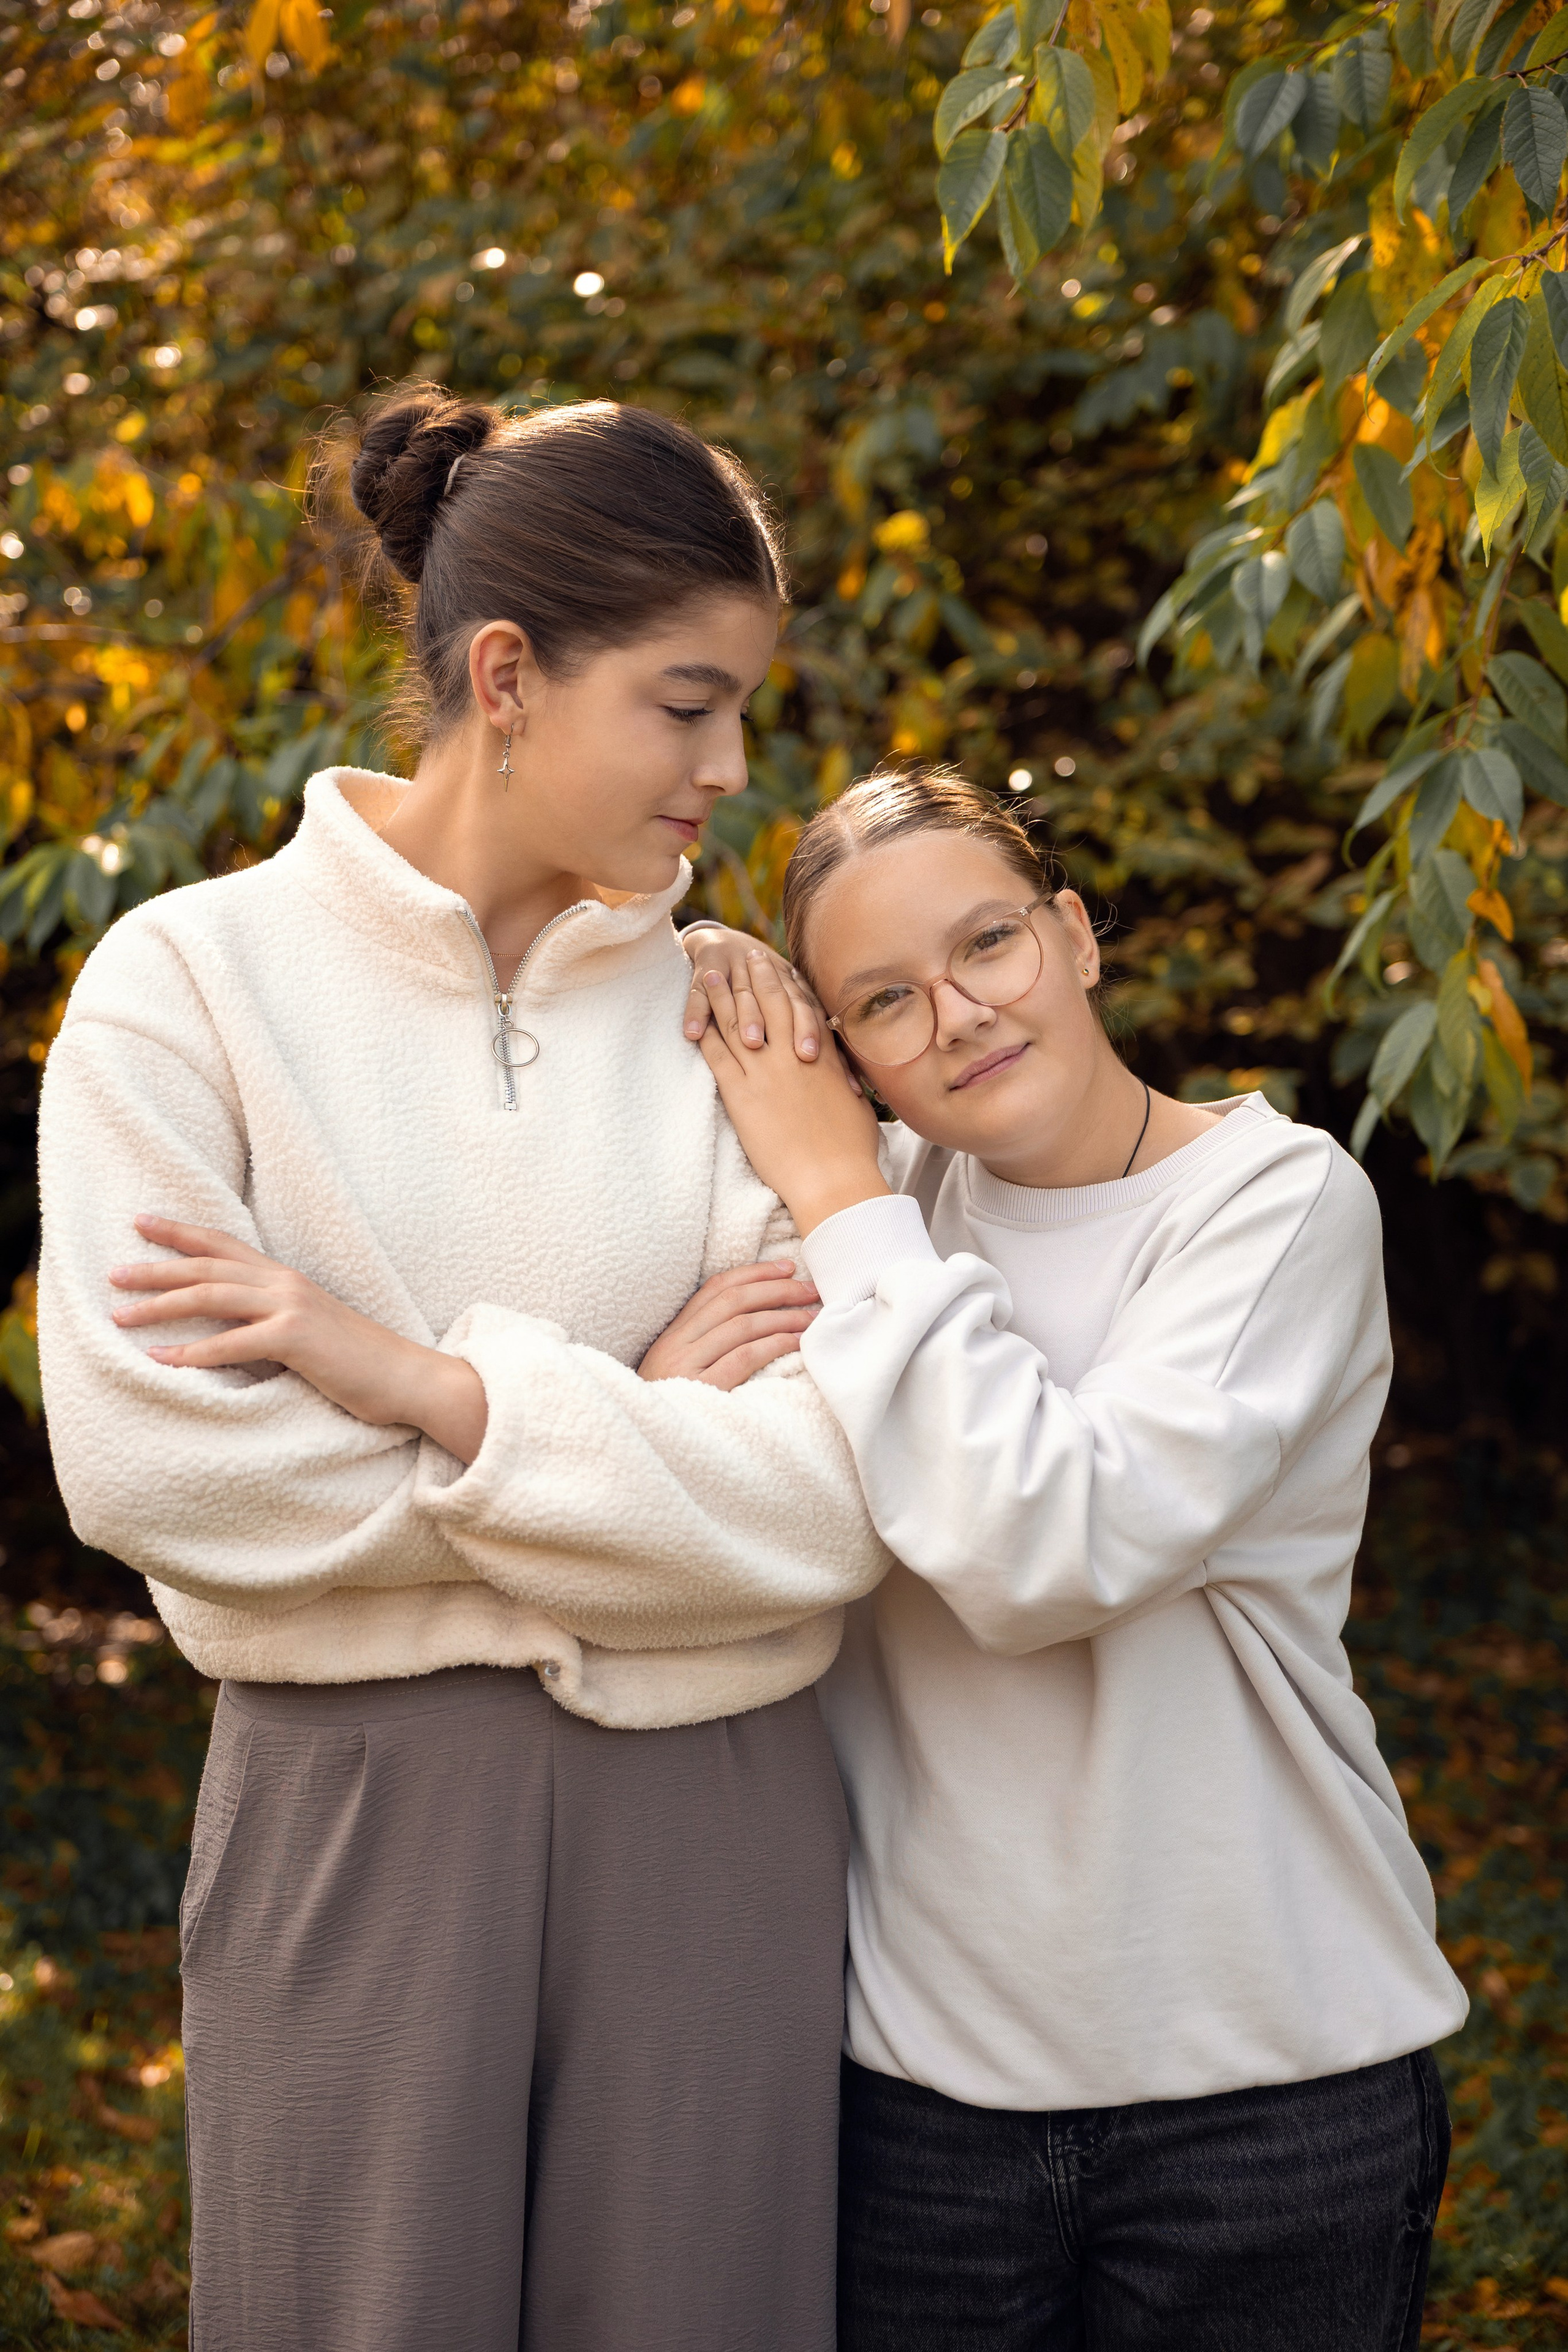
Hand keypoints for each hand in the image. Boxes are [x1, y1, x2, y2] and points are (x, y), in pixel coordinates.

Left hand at [109, 1215, 488, 1463]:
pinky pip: (231, 1343)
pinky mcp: (296, 1339)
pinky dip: (192, 1351)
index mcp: (287, 1279)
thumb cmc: (358, 1362)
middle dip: (156, 1266)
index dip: (181, 1231)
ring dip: (161, 1305)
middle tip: (113, 1272)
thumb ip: (271, 1320)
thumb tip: (230, 1328)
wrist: (408, 1378)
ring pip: (212, 1296)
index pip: (225, 1244)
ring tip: (120, 1315)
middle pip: (209, 1264)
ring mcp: (292, 1308)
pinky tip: (160, 1359)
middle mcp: (286, 1283)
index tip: (141, 1221)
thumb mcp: (309, 1330)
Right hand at [638, 1260, 819, 1389]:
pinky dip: (774, 1345)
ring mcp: (686, 1365)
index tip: (788, 1268)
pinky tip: (796, 1343)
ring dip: (783, 1317)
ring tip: (811, 1318)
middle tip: (811, 1290)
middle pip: (733, 1301)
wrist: (646, 1441)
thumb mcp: (679, 1369)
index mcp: (674, 1334)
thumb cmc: (673, 1407)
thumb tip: (757, 1317)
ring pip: (741, 1326)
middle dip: (777, 1289)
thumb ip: (707, 1344)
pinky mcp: (701, 1390)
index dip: (755, 1273)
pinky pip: (744, 1357)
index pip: (716, 1288)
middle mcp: (677, 1343)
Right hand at [681, 922, 825, 1061]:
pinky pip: (699, 994)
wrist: (733, 946)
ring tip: (751, 1043)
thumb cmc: (773, 993)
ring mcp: (737, 971)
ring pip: (743, 996)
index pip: (807, 1009)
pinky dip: (695, 1012)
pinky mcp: (707, 970)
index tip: (821, 1059)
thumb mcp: (797, 1005)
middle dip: (792, 1026)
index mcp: (792, 985)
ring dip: (747, 1018)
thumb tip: (853, 1084)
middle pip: (781, 1001)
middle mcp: (769, 975)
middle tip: (800, 1054)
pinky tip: (692, 1033)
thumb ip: (820, 1040)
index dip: (815, 1031)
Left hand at [695, 951, 887, 1235]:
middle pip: (769, 1005)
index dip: (785, 984)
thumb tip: (848, 1082)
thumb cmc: (853, 1150)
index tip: (776, 967)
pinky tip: (693, 1022)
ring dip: (722, 997)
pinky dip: (704, 1035)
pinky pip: (717, 1057)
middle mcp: (792, 1055)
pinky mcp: (741, 1096)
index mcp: (823, 1057)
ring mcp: (765, 1073)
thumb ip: (845, 1085)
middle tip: (746, 955)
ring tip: (711, 975)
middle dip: (755, 977)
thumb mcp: (857, 1107)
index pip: (800, 1009)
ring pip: (738, 1023)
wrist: (833, 1177)